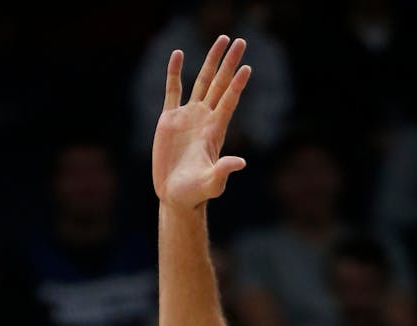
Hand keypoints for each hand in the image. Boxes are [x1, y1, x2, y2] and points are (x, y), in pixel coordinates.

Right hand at [152, 36, 251, 209]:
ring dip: (210, 61)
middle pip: (219, 84)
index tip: (247, 67)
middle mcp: (205, 118)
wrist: (176, 195)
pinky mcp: (169, 119)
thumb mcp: (212, 183)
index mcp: (215, 130)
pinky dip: (174, 72)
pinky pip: (173, 90)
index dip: (237, 84)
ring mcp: (188, 116)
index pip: (229, 101)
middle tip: (240, 41)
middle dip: (229, 62)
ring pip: (201, 81)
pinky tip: (178, 54)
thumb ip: (224, 171)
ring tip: (221, 40)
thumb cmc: (196, 192)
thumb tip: (240, 163)